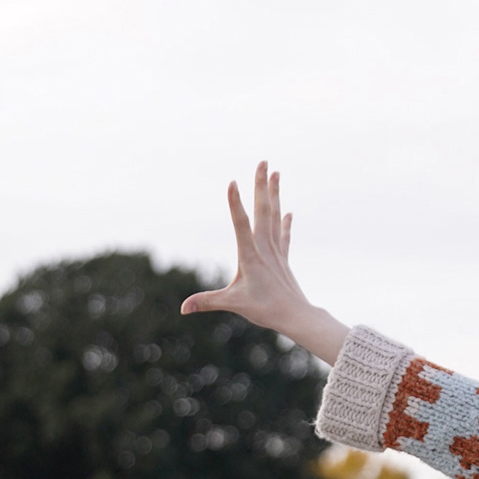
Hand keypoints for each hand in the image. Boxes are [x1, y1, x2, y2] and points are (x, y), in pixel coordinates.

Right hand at [181, 162, 347, 364]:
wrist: (296, 316)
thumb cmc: (265, 310)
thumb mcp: (233, 304)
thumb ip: (207, 302)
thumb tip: (182, 308)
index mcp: (250, 256)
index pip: (241, 225)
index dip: (236, 204)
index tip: (233, 182)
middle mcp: (264, 248)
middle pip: (263, 211)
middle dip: (261, 185)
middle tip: (263, 161)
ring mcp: (276, 252)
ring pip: (275, 217)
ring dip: (275, 194)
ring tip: (276, 173)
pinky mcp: (283, 259)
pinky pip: (283, 236)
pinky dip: (285, 223)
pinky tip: (288, 211)